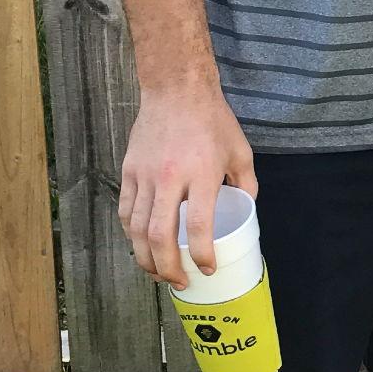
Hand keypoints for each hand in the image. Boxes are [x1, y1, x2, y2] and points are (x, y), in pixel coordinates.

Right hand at [119, 84, 255, 284]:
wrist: (176, 89)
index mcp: (201, 174)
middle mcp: (170, 178)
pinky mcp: (129, 171)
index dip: (202, 255)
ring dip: (146, 258)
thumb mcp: (241, 151)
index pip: (198, 226)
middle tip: (179, 282)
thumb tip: (245, 209)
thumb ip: (246, 184)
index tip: (208, 268)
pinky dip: (132, 234)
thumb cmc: (212, 120)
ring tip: (158, 272)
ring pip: (137, 229)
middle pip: (160, 236)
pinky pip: (126, 211)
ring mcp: (145, 175)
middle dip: (168, 268)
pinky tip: (141, 244)